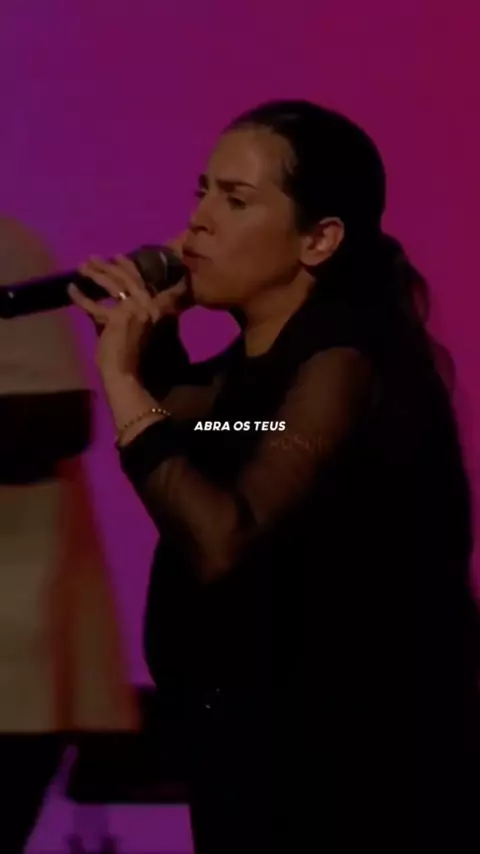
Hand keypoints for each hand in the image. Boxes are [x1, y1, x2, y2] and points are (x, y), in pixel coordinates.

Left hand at [69, 252, 187, 380]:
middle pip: (126, 278)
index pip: (143, 280)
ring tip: (82, 266)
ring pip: (111, 284)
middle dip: (109, 265)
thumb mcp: (138, 328)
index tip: (118, 255)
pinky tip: (71, 289)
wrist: (127, 373)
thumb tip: (116, 297)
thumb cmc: (134, 356)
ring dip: (95, 273)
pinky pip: (93, 304)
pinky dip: (80, 297)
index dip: (131, 266)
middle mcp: (146, 305)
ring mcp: (132, 310)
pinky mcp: (115, 318)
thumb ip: (131, 311)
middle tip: (95, 257)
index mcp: (155, 307)